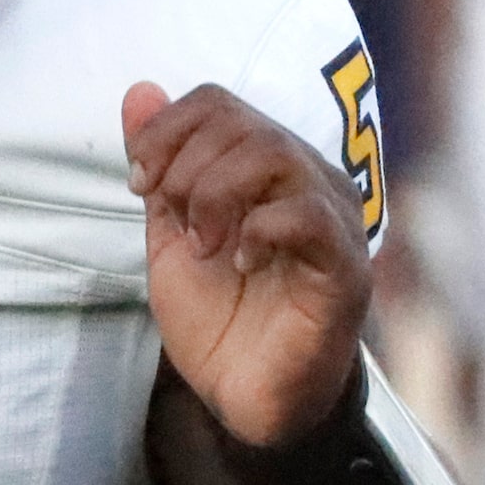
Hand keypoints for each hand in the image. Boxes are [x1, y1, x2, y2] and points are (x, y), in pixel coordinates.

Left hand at [123, 82, 370, 446]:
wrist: (243, 396)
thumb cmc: (218, 313)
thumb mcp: (170, 230)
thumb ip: (160, 163)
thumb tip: (139, 89)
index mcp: (267, 165)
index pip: (218, 102)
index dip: (166, 131)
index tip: (139, 184)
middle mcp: (308, 178)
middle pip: (243, 124)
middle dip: (186, 169)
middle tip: (177, 223)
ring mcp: (333, 219)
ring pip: (275, 154)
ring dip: (217, 195)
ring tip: (204, 245)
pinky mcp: (345, 266)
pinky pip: (308, 214)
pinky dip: (258, 229)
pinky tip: (239, 262)